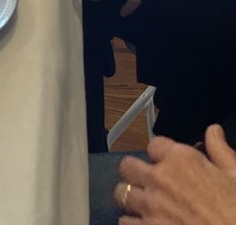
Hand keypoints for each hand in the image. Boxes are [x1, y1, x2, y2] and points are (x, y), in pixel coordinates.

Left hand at [115, 125, 235, 222]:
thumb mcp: (235, 175)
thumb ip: (220, 150)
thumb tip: (213, 130)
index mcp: (181, 160)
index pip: (154, 144)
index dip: (160, 153)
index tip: (167, 162)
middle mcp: (160, 179)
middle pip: (128, 166)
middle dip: (136, 172)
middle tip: (148, 181)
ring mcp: (150, 206)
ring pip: (121, 194)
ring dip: (130, 197)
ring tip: (141, 203)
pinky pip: (124, 222)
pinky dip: (131, 222)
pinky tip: (142, 223)